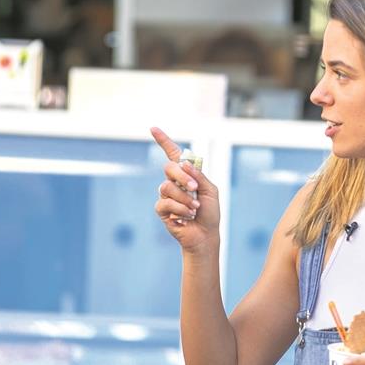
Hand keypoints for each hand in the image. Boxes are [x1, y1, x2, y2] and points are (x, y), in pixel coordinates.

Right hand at [151, 126, 220, 253]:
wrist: (205, 235)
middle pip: (169, 168)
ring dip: (184, 198)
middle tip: (195, 189)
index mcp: (187, 175)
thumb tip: (184, 163)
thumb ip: (198, 176)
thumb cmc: (210, 212)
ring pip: (167, 187)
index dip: (163, 141)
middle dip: (182, 177)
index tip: (153, 128)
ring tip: (195, 209)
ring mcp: (166, 195)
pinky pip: (165, 202)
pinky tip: (187, 216)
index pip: (173, 154)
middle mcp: (174, 182)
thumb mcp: (210, 191)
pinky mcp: (162, 209)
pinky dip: (180, 208)